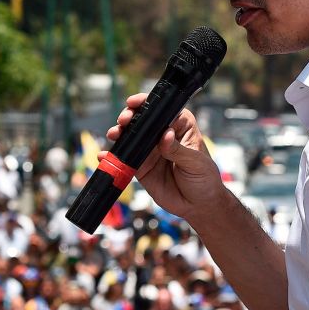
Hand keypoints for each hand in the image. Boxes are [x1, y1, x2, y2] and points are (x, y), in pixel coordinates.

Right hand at [107, 93, 225, 221]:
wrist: (198, 206)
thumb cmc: (204, 179)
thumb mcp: (195, 163)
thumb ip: (178, 150)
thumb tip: (165, 135)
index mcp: (180, 126)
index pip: (162, 110)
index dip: (147, 104)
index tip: (135, 103)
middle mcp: (163, 135)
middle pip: (142, 121)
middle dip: (129, 117)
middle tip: (124, 121)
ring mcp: (150, 151)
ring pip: (131, 138)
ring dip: (119, 134)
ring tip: (114, 135)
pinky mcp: (141, 167)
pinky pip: (125, 160)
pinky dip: (113, 157)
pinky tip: (104, 156)